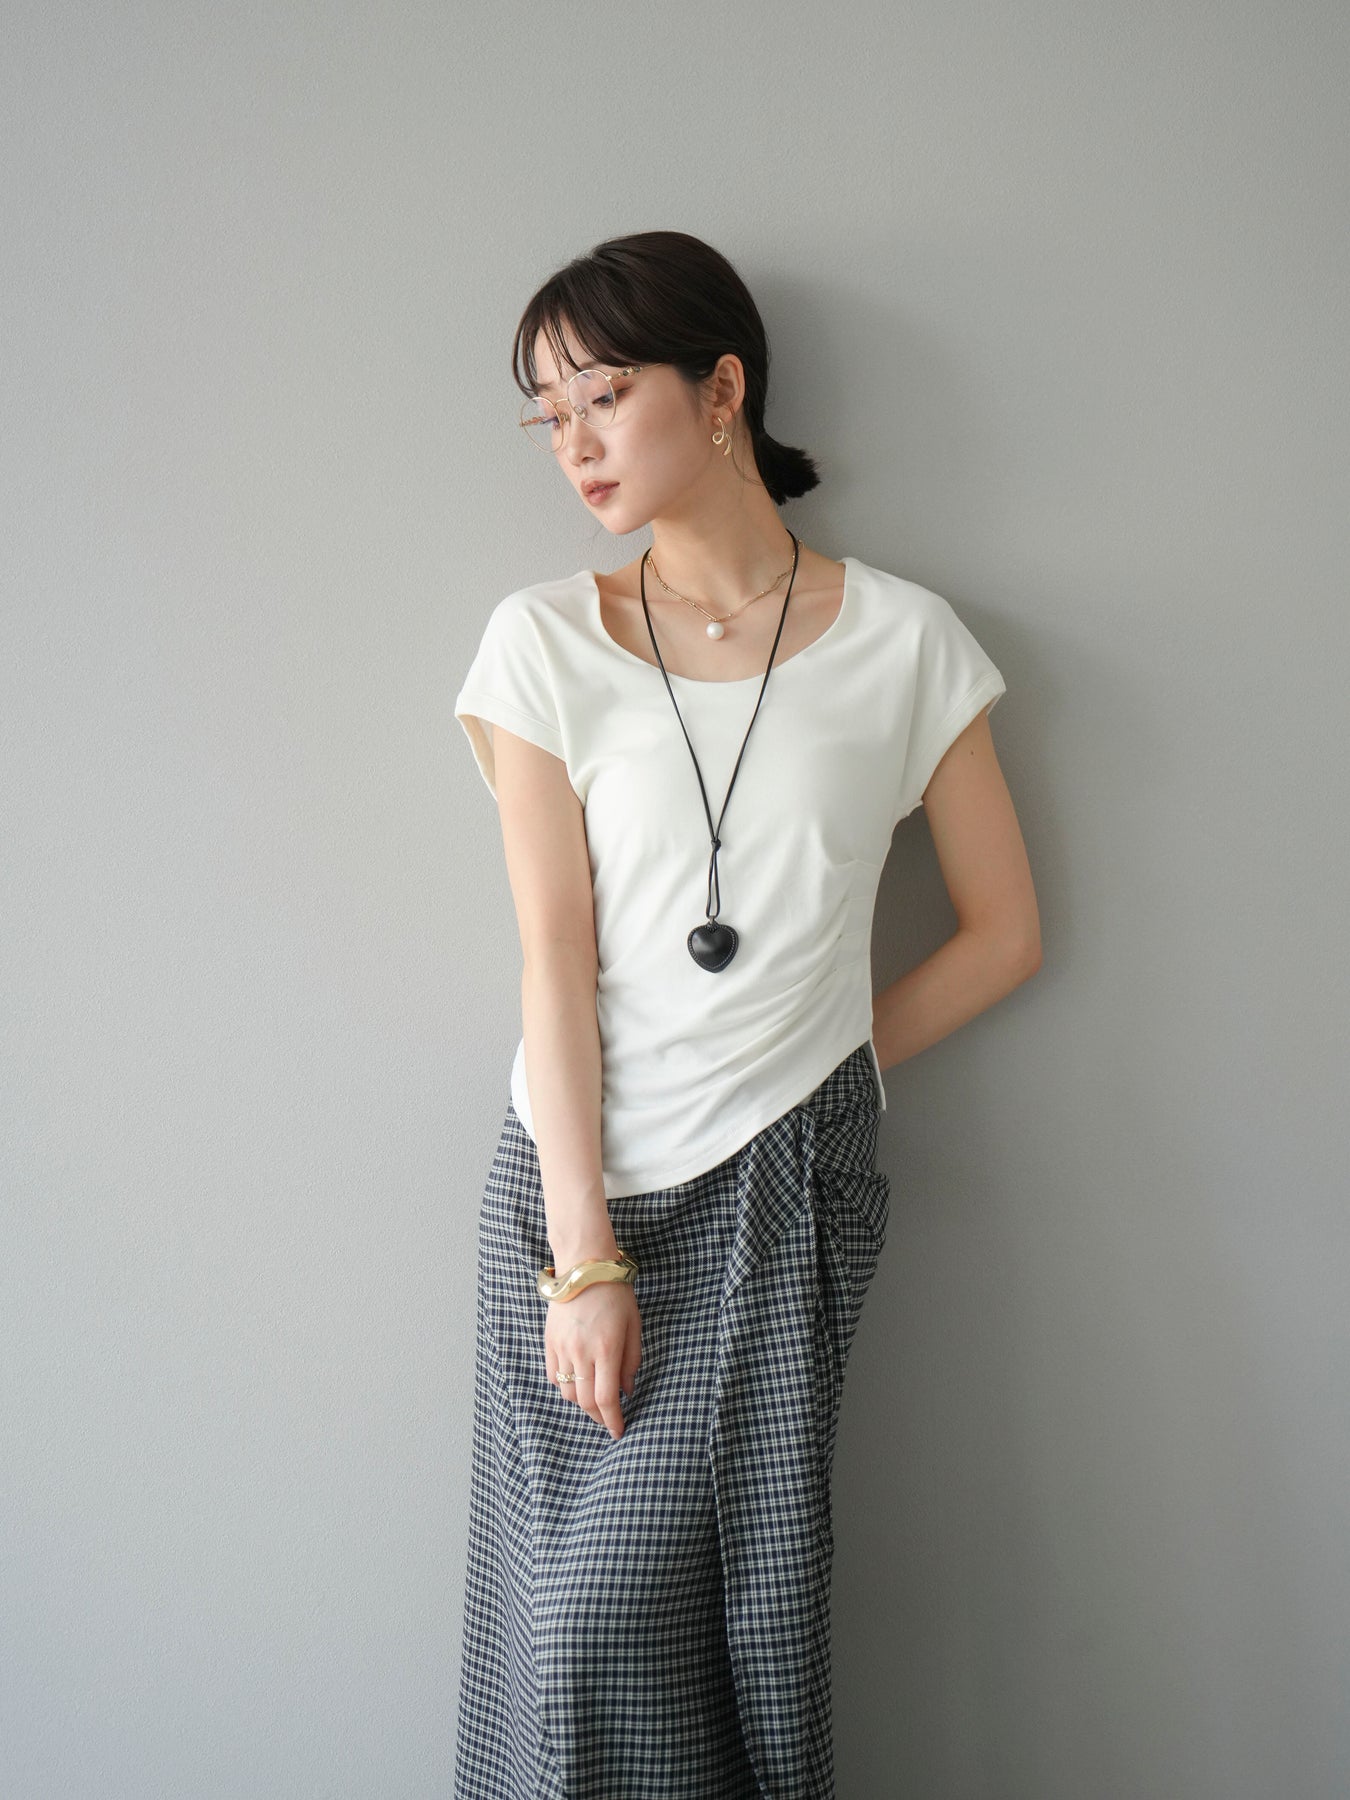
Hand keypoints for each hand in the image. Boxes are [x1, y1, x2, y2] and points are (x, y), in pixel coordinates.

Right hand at [545, 1280, 641, 1438]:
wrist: (585, 1267)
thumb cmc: (616, 1293)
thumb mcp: (634, 1326)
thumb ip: (631, 1361)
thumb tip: (627, 1391)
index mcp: (607, 1349)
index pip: (606, 1399)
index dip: (612, 1420)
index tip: (618, 1431)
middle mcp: (582, 1352)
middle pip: (585, 1402)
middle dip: (598, 1417)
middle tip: (608, 1420)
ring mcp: (563, 1348)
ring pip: (568, 1392)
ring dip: (581, 1403)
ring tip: (593, 1399)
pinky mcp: (550, 1342)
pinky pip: (553, 1376)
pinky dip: (565, 1386)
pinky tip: (577, 1381)